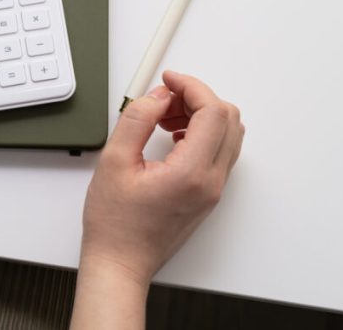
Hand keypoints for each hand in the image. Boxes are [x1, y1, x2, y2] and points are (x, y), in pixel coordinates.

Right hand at [81, 71, 243, 285]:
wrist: (120, 262)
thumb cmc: (115, 223)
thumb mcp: (114, 160)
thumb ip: (137, 119)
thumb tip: (158, 96)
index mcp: (191, 173)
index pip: (213, 112)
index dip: (191, 86)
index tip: (169, 80)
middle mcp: (211, 182)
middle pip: (228, 119)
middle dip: (197, 97)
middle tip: (165, 97)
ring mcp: (213, 190)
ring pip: (228, 133)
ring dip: (201, 115)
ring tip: (164, 117)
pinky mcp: (208, 194)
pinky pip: (219, 151)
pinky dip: (201, 133)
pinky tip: (171, 136)